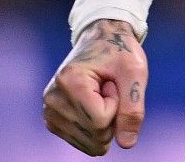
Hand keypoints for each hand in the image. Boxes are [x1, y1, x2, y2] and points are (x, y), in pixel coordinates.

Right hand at [43, 19, 148, 154]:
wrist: (101, 39)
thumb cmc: (119, 52)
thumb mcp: (135, 72)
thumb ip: (133, 108)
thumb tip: (126, 144)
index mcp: (70, 81)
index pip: (101, 120)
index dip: (117, 104)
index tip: (113, 82)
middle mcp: (53, 98)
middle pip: (95, 135)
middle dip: (111, 116)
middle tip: (107, 87)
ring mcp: (49, 111)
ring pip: (89, 143)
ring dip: (103, 122)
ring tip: (100, 94)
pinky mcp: (52, 120)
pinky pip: (82, 142)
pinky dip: (94, 128)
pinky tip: (92, 104)